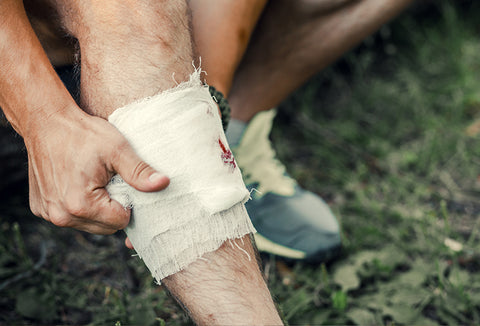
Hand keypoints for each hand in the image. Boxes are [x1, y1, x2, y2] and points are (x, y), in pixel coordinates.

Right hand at [25, 108, 168, 233]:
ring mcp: (48, 214)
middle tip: (109, 180)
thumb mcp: (117, 149)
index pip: (121, 221)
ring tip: (95, 181)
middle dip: (113, 207)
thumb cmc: (83, 133)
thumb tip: (163, 183)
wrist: (46, 121)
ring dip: (97, 208)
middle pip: (106, 227)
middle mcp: (61, 216)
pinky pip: (71, 217)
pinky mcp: (40, 208)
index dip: (128, 202)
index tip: (122, 181)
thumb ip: (139, 171)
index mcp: (81, 205)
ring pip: (90, 224)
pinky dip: (80, 205)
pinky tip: (79, 183)